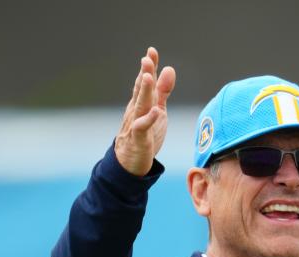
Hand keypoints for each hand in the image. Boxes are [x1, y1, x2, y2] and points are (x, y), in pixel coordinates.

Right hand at [115, 47, 175, 175]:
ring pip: (139, 105)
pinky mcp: (138, 139)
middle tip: (147, 58)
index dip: (149, 67)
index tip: (152, 51)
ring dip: (143, 91)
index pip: (144, 81)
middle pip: (141, 90)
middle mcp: (136, 110)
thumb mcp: (156, 110)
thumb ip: (162, 91)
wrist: (129, 162)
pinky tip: (156, 112)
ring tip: (147, 77)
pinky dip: (148, 119)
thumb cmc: (144, 134)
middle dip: (144, 74)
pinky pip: (141, 128)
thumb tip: (169, 68)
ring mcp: (135, 123)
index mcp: (142, 102)